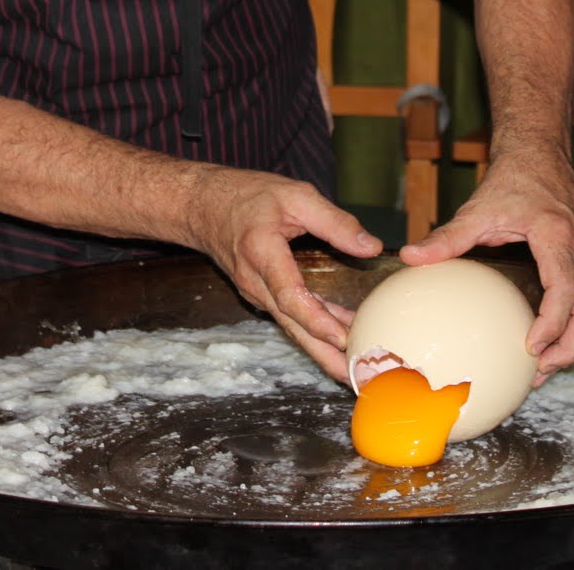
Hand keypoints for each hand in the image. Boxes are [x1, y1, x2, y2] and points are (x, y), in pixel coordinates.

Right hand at [181, 167, 383, 380]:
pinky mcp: (262, 294)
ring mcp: (256, 292)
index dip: (316, 318)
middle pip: (292, 325)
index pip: (288, 295)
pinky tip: (343, 335)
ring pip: (293, 325)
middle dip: (324, 355)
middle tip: (354, 378)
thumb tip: (371, 248)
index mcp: (262, 252)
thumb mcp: (295, 195)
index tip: (342, 336)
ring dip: (323, 347)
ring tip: (356, 368)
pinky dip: (315, 329)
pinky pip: (291, 316)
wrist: (202, 206)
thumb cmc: (247, 196)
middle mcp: (256, 281)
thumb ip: (334, 222)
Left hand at [399, 144, 573, 384]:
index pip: (565, 291)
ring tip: (545, 366)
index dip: (552, 324)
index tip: (531, 349)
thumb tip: (410, 257)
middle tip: (542, 373)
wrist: (540, 150)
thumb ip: (447, 237)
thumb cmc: (512, 178)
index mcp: (557, 236)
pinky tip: (547, 337)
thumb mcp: (478, 208)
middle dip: (571, 346)